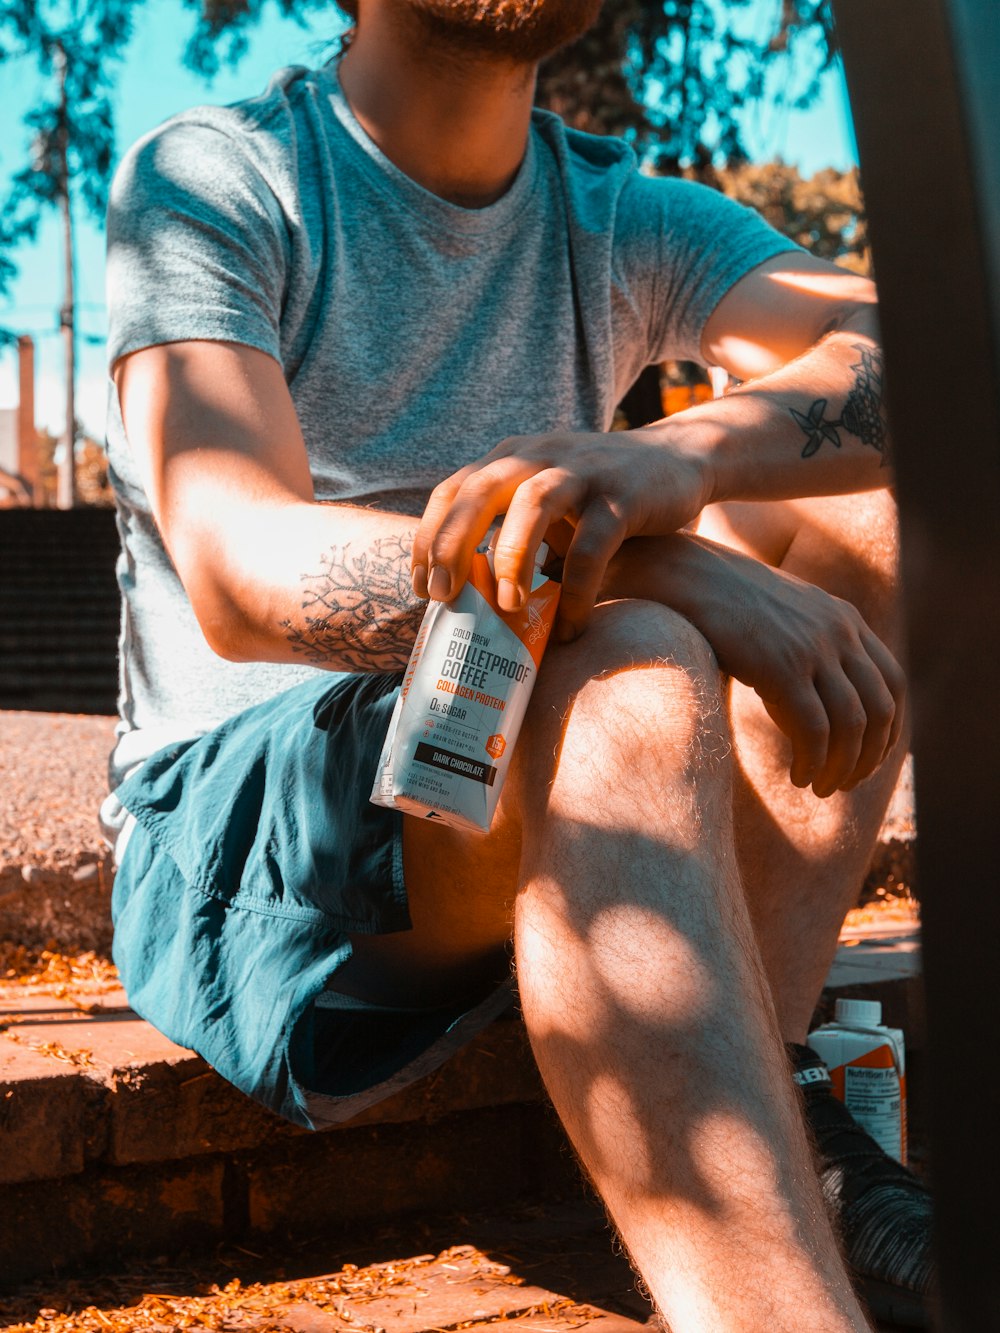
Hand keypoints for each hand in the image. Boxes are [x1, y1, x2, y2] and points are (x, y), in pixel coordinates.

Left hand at [411, 428, 713, 639]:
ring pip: (532, 505)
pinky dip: (577, 590)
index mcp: (511, 457)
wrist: (681, 458)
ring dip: (511, 558)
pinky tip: (572, 625)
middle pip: (479, 492)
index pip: (453, 491)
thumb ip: (509, 527)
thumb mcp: (546, 498)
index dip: (427, 538)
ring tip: (507, 607)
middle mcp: (539, 456)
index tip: (420, 587)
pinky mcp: (623, 496)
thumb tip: (468, 598)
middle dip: (450, 546)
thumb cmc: (601, 496)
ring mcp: (582, 472)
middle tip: (441, 597)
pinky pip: (592, 546)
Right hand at [691, 547, 904, 795]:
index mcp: (843, 617)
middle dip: (869, 755)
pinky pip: (814, 729)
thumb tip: (810, 689)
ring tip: (820, 787)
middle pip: (880, 708)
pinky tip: (798, 776)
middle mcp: (838, 631)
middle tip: (846, 782)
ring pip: (851, 725)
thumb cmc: (721, 599)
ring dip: (841, 767)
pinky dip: (812, 761)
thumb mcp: (781, 613)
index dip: (889, 727)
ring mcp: (813, 649)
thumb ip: (807, 642)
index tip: (870, 756)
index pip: (892, 682)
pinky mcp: (782, 667)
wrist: (685, 574)